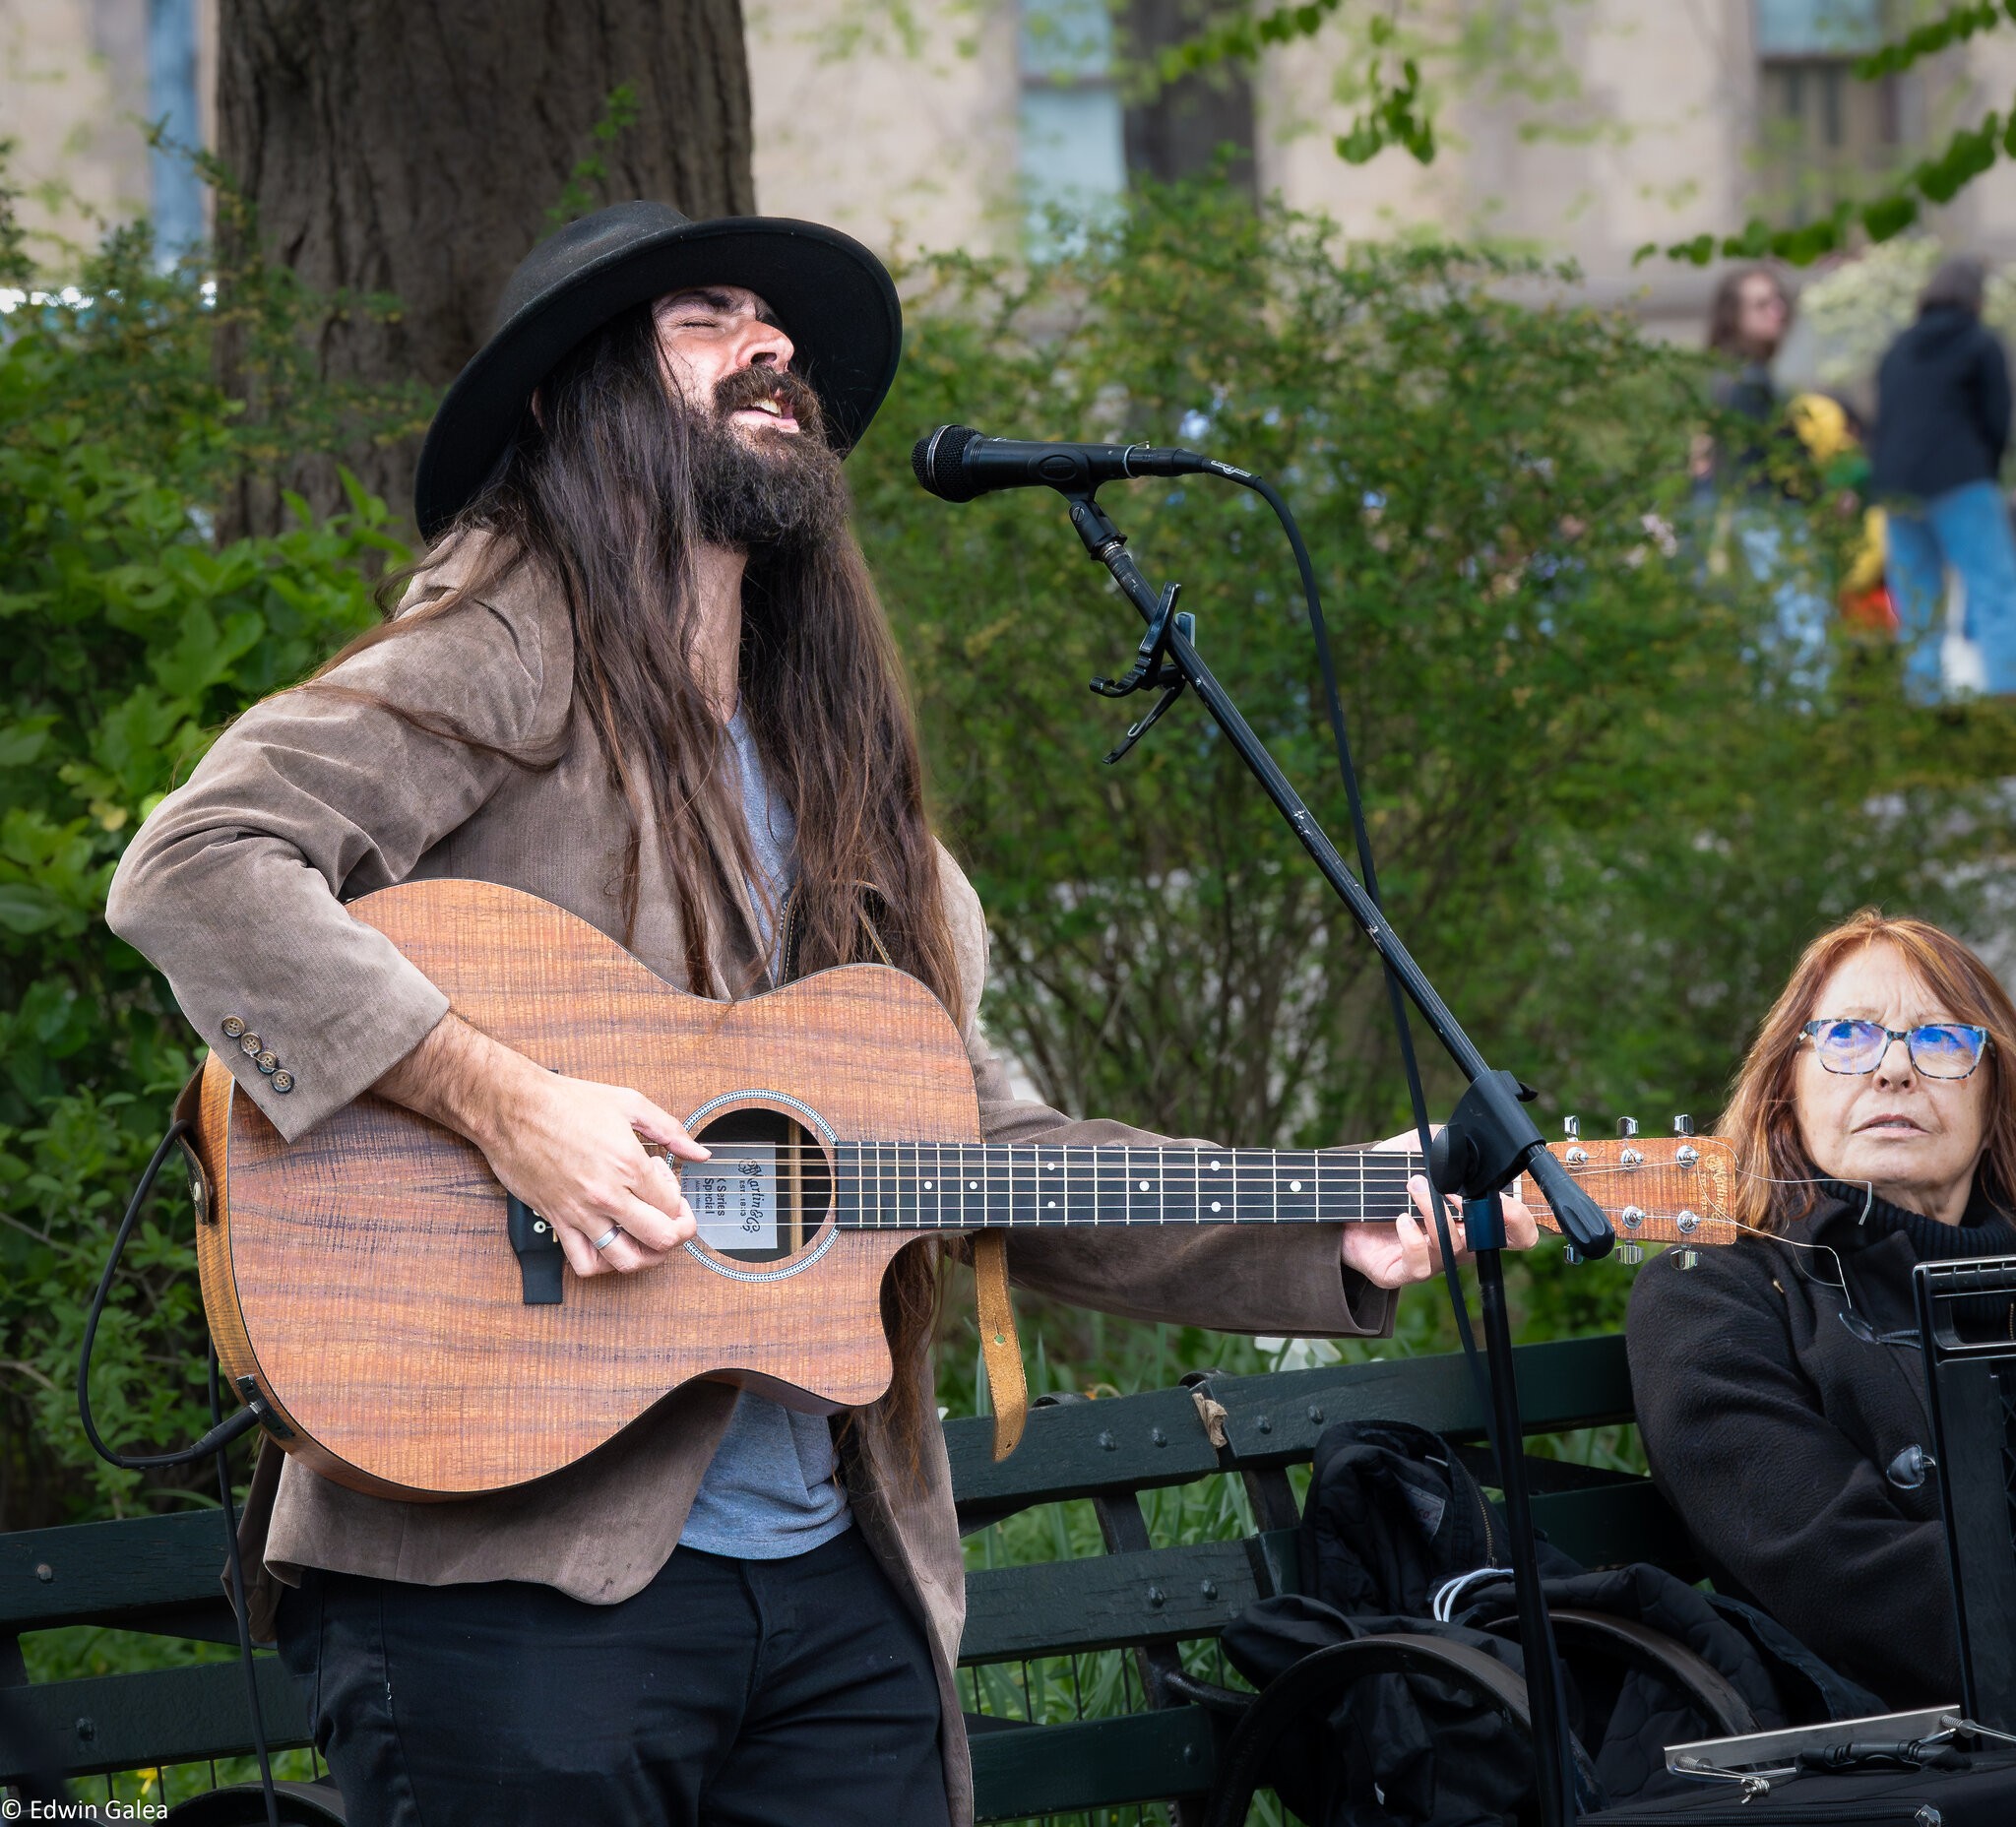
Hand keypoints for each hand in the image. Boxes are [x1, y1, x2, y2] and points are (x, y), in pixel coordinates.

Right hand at [374, 1013, 707, 1276]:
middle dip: (678, 1234)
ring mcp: (582, 1213)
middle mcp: (608, 1195)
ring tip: (649, 1241)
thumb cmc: (565, 1102)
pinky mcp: (558, 1221)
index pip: (672, 1204)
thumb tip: (699, 1152)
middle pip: (660, 1238)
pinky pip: (584, 1263)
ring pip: (627, 1260)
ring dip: (647, 1257)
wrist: (513, 1109)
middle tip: (675, 1221)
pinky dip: (603, 1266)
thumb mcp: (629, 1103)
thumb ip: (670, 1130)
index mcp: (629, 1164)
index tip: (668, 1183)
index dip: (678, 1198)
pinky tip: (611, 1246)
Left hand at [1340, 1142, 1540, 1288]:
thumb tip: (1457, 1137)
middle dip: (1489, 1220)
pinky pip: (1421, 1265)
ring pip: (1454, 1246)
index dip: (1518, 1219)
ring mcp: (1432, 1259)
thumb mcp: (1413, 1151)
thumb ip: (1438, 1142)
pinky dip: (1414, 1239)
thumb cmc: (1384, 1181)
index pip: (1513, 1228)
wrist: (1340, 1202)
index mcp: (1468, 1216)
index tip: (1501, 1198)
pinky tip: (1400, 1218)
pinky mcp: (1402, 1271)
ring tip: (1413, 1185)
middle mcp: (1457, 1241)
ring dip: (1435, 1211)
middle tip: (1460, 1193)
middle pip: (1495, 1245)